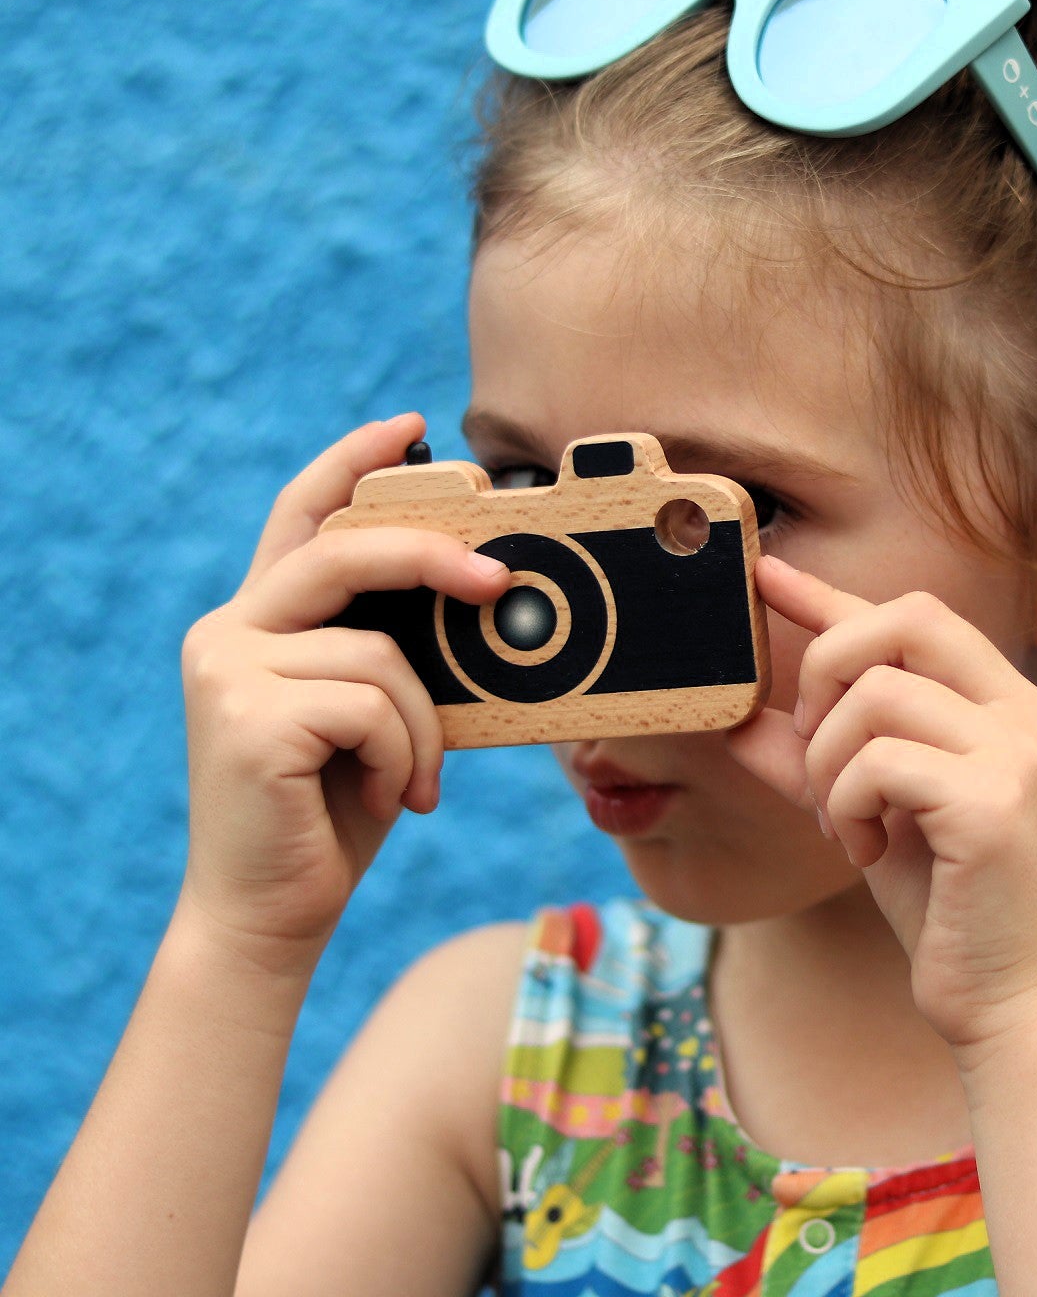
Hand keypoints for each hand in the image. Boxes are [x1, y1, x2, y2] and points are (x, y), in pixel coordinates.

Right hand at [177, 413, 511, 962]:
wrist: (272, 914)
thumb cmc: (335, 808)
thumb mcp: (371, 711)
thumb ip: (391, 648)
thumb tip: (483, 591)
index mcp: (259, 619)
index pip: (303, 515)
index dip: (354, 462)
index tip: (411, 429)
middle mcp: (229, 630)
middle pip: (345, 550)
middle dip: (434, 555)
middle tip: (500, 582)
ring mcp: (229, 670)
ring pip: (380, 651)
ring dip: (424, 723)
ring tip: (416, 778)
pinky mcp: (246, 718)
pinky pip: (374, 704)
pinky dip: (408, 753)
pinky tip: (394, 798)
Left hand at [726, 554, 1036, 1061]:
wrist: (1017, 1012)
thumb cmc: (950, 912)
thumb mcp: (872, 817)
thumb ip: (817, 762)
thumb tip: (739, 721)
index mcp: (1006, 708)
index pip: (914, 618)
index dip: (832, 594)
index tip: (766, 574)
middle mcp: (1024, 714)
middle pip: (902, 620)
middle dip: (826, 669)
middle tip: (814, 752)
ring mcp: (1017, 754)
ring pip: (876, 693)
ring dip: (828, 762)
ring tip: (844, 824)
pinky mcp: (995, 803)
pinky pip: (878, 760)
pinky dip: (846, 803)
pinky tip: (866, 850)